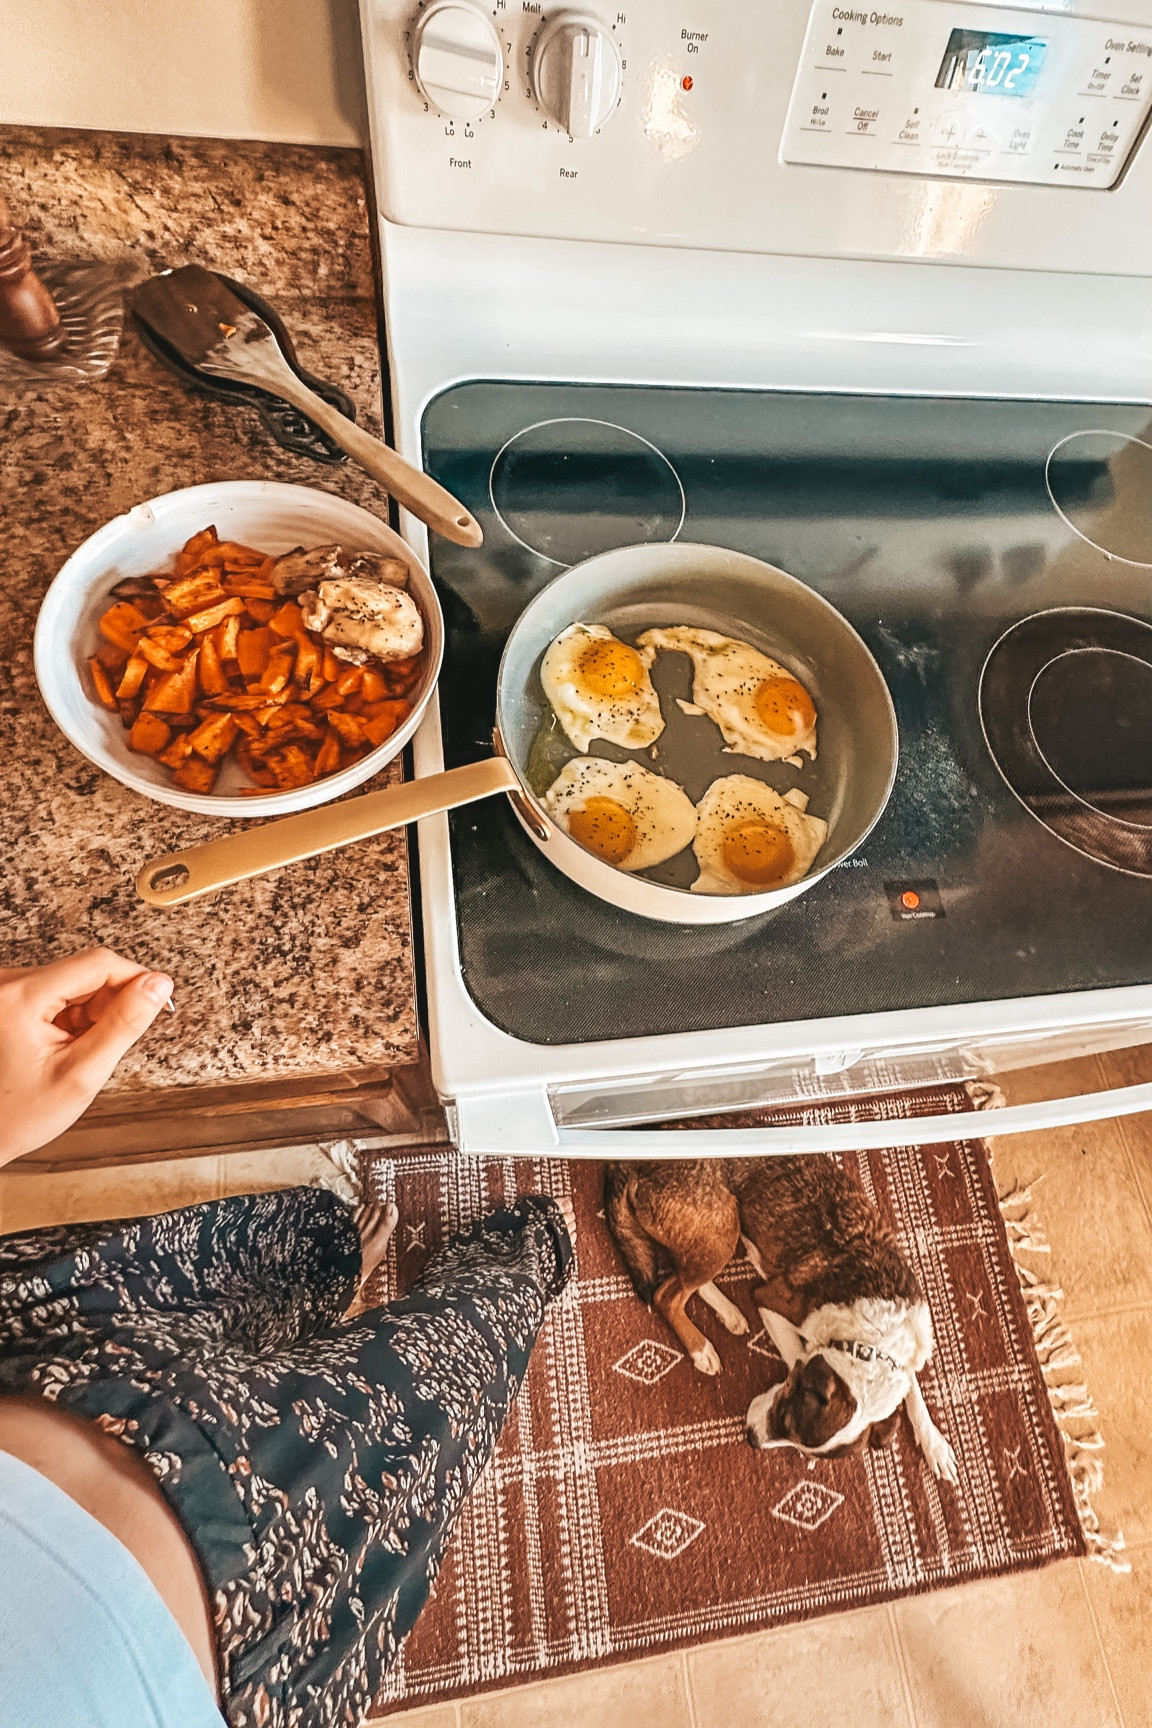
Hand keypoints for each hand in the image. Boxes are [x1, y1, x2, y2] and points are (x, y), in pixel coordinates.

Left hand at [0, 949, 173, 1164]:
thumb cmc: (19, 1113)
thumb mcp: (82, 1073)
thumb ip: (124, 1024)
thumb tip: (158, 986)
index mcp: (21, 998)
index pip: (98, 963)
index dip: (136, 979)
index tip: (158, 999)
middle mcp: (6, 984)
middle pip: (85, 970)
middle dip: (108, 1003)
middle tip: (104, 1043)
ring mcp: (5, 989)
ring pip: (73, 980)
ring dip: (89, 1010)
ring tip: (77, 1049)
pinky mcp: (7, 996)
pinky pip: (55, 990)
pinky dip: (69, 1014)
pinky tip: (62, 1043)